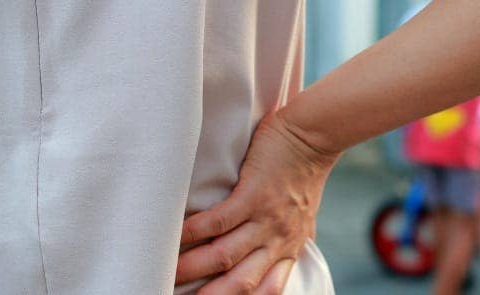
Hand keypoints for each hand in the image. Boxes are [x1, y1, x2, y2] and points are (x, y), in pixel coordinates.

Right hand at [176, 113, 339, 293]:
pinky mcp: (254, 195)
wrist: (314, 137)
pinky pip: (219, 221)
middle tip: (176, 292)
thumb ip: (289, 238)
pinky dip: (194, 231)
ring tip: (165, 270)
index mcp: (288, 249)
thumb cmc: (305, 173)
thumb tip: (282, 252)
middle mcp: (278, 241)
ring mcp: (266, 220)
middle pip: (240, 283)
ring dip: (191, 267)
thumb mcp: (304, 217)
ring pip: (224, 256)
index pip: (265, 290)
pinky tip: (174, 234)